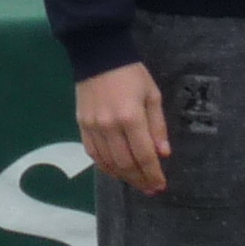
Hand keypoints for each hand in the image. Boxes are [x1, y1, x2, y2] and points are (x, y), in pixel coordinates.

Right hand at [76, 62, 170, 194]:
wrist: (99, 57)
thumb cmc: (132, 74)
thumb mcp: (152, 96)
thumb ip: (158, 126)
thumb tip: (163, 154)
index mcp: (131, 117)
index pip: (144, 155)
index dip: (153, 174)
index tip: (160, 185)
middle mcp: (110, 126)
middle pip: (125, 164)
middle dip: (140, 180)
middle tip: (150, 189)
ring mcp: (93, 127)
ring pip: (108, 163)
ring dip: (124, 177)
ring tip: (136, 182)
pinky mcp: (82, 126)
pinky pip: (93, 154)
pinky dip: (105, 167)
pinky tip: (116, 171)